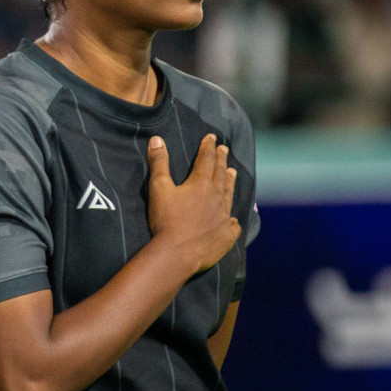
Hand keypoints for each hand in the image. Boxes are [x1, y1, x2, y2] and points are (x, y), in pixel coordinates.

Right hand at [145, 133, 239, 275]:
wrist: (177, 253)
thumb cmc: (166, 220)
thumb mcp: (158, 188)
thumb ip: (159, 163)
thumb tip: (157, 139)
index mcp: (201, 184)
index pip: (206, 159)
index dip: (208, 147)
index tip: (212, 137)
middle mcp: (217, 198)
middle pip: (221, 174)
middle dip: (221, 160)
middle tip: (225, 149)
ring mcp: (224, 217)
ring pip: (229, 195)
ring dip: (231, 182)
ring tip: (233, 172)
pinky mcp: (226, 235)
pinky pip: (233, 225)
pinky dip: (232, 220)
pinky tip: (232, 219)